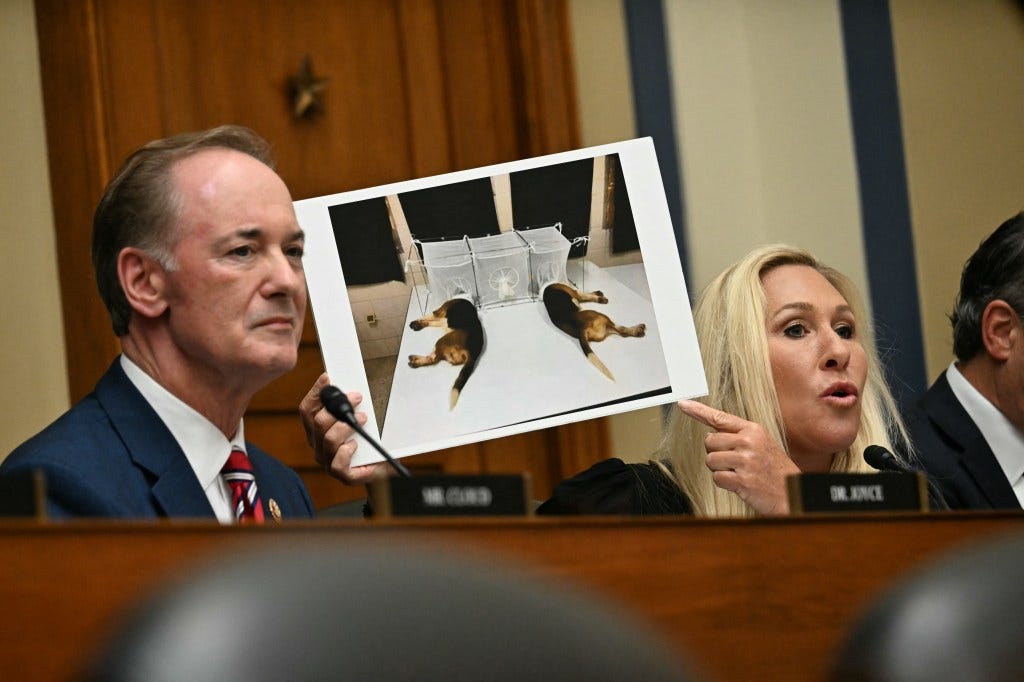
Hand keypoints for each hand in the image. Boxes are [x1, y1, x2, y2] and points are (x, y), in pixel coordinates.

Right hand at [300, 373, 386, 484]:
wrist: (387, 463)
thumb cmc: (370, 439)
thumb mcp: (358, 417)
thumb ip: (347, 403)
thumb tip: (344, 385)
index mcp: (317, 431)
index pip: (307, 410)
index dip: (316, 393)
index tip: (327, 378)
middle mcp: (318, 446)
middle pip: (317, 422)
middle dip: (337, 406)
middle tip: (357, 398)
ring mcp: (328, 462)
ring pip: (328, 440)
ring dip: (346, 425)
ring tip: (363, 418)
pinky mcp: (342, 475)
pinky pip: (337, 464)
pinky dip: (347, 451)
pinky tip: (355, 445)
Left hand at [677, 399, 798, 515]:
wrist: (793, 492)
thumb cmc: (774, 469)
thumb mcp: (761, 444)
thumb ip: (738, 436)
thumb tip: (710, 434)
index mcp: (753, 430)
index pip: (719, 418)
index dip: (698, 410)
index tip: (683, 403)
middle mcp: (748, 442)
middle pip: (709, 442)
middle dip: (715, 453)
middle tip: (734, 462)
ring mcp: (745, 461)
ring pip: (710, 460)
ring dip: (720, 470)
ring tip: (739, 473)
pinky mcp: (742, 480)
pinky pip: (717, 478)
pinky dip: (725, 483)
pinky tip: (741, 484)